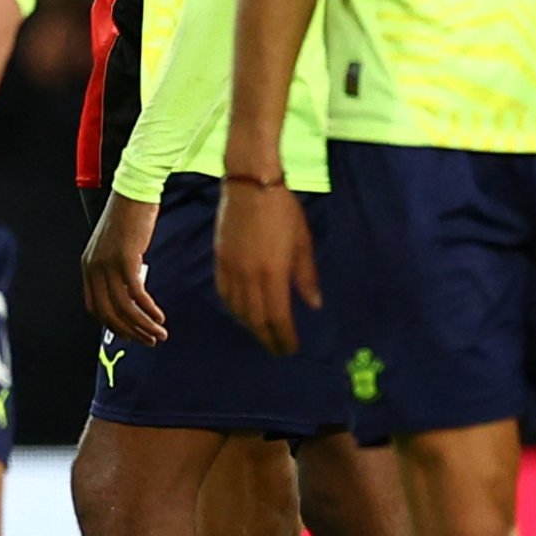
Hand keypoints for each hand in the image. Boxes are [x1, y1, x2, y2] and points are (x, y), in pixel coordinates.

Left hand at [83, 189, 166, 346]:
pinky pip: (136, 294)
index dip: (113, 325)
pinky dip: (148, 309)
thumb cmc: (130, 216)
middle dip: (130, 332)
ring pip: (123, 307)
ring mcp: (108, 264)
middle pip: (108, 313)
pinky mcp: (125, 259)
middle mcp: (94, 268)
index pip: (95, 307)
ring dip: (142, 325)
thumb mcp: (118, 246)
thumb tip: (133, 293)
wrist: (135, 191)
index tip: (131, 334)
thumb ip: (119, 269)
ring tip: (159, 334)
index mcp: (89, 266)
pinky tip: (159, 316)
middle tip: (149, 341)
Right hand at [214, 180, 318, 351]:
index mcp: (274, 274)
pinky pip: (225, 294)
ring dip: (251, 326)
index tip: (290, 348)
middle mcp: (250, 277)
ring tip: (262, 334)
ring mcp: (232, 269)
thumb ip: (306, 276)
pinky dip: (234, 309)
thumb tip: (314, 305)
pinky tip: (241, 313)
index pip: (278, 317)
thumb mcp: (302, 242)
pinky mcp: (220, 260)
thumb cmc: (283, 211)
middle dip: (268, 338)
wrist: (250, 185)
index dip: (284, 337)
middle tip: (277, 350)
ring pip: (239, 310)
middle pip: (257, 319)